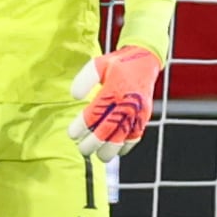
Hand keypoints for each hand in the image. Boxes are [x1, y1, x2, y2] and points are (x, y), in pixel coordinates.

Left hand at [69, 46, 161, 160]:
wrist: (145, 60)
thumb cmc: (117, 64)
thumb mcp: (98, 64)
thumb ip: (85, 79)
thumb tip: (74, 96)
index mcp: (114, 90)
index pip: (94, 114)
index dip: (82, 126)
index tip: (71, 134)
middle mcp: (126, 103)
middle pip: (107, 131)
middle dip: (93, 143)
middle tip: (81, 149)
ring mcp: (137, 112)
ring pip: (122, 138)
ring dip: (109, 150)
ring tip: (99, 155)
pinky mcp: (144, 117)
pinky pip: (135, 137)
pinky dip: (125, 147)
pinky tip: (115, 150)